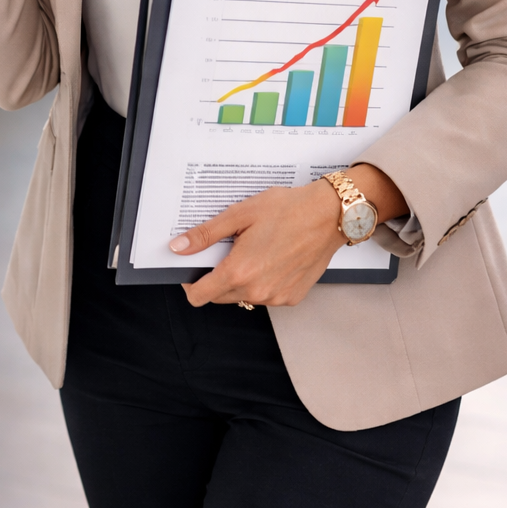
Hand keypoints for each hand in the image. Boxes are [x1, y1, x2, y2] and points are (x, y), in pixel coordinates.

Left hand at [171, 180, 343, 307]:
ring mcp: (276, 298)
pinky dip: (262, 282)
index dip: (190, 283)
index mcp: (239, 271)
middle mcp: (257, 291)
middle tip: (228, 250)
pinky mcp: (292, 298)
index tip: (193, 268)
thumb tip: (178, 248)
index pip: (199, 296)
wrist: (328, 215)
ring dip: (240, 280)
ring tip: (254, 250)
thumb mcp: (239, 214)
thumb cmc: (286, 210)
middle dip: (216, 277)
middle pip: (219, 296)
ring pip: (243, 296)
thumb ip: (205, 235)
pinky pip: (266, 296)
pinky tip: (272, 259)